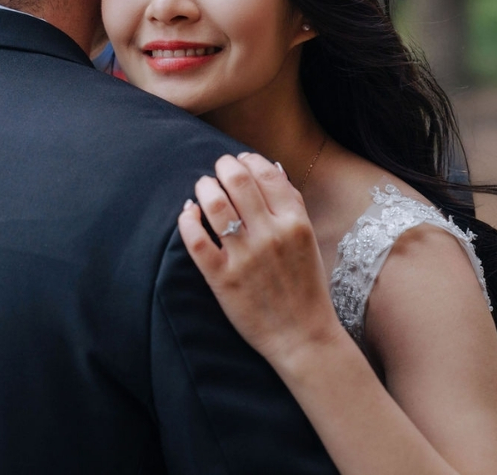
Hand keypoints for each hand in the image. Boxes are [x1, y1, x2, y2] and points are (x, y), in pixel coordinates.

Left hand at [177, 152, 345, 367]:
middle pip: (237, 182)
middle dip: (222, 167)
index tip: (238, 159)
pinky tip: (188, 214)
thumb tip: (271, 167)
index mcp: (295, 223)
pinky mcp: (222, 278)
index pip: (266, 174)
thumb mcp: (308, 240)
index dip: (247, 160)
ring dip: (204, 188)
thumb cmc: (305, 287)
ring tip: (203, 188)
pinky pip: (196, 240)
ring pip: (215, 205)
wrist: (302, 337)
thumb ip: (292, 204)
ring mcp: (245, 257)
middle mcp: (270, 235)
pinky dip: (187, 220)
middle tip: (217, 169)